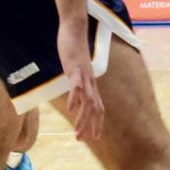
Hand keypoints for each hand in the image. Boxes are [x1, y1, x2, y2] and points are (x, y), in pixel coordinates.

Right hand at [56, 18, 103, 141]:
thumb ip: (76, 82)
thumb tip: (75, 94)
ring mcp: (83, 74)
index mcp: (90, 82)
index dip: (98, 123)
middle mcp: (90, 81)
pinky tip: (71, 108)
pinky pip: (77, 84)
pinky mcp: (74, 67)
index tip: (95, 138)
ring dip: (83, 118)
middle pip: (95, 108)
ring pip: (87, 100)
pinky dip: (75, 97)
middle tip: (81, 140)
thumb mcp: (76, 69)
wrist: (75, 29)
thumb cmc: (74, 49)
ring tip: (77, 132)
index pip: (98, 107)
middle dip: (90, 126)